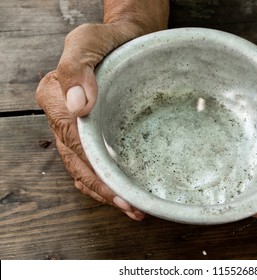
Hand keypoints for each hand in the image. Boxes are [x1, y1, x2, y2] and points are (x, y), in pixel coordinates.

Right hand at [36, 0, 168, 220]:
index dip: (96, 172)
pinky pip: (93, 162)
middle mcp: (63, 118)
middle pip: (79, 163)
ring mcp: (78, 128)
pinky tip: (123, 191)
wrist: (126, 39)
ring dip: (106, 192)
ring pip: (85, 168)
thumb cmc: (108, 40)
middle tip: (132, 208)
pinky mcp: (94, 131)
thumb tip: (78, 107)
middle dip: (105, 190)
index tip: (120, 191)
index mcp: (56, 99)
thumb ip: (78, 69)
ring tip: (132, 208)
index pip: (75, 144)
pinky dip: (106, 181)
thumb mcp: (88, 41)